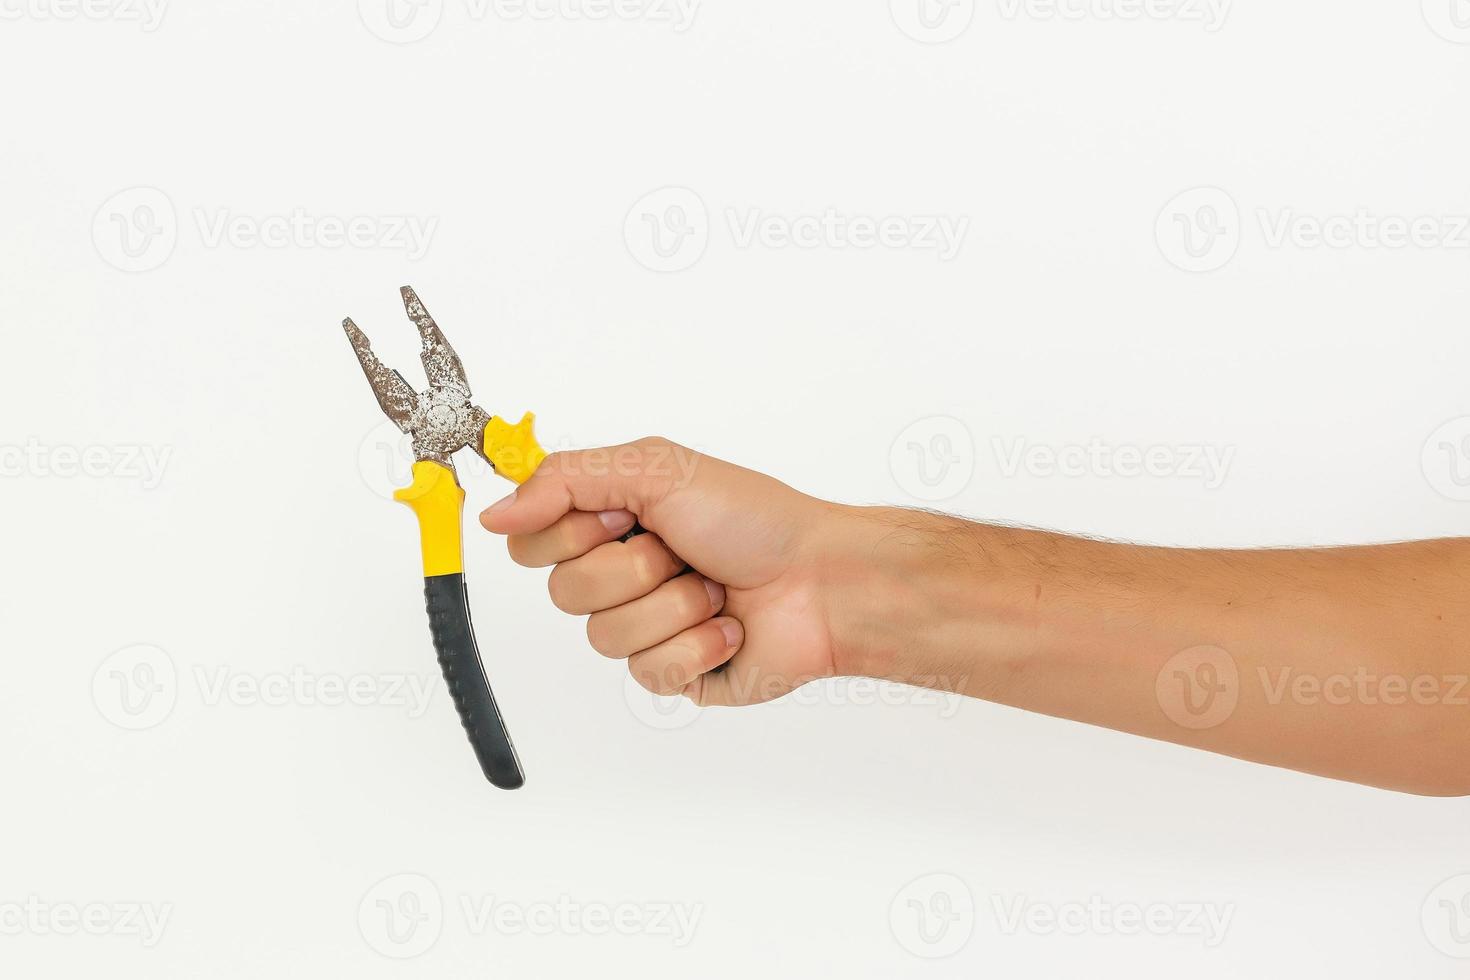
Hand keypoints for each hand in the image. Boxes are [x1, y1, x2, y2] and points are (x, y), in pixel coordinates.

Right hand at [479, 438, 846, 705]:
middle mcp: (623, 574)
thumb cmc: (755, 520)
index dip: (570, 534)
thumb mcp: (657, 469)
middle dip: (632, 568)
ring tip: (713, 589)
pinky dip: (696, 645)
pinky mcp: (675, 673)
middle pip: (563, 592)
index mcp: (613, 521)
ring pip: (603, 637)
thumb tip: (496, 513)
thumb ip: (565, 479)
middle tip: (680, 550)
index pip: (532, 540)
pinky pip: (647, 672)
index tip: (621, 518)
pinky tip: (728, 628)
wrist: (822, 581)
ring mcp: (647, 627)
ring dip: (671, 606)